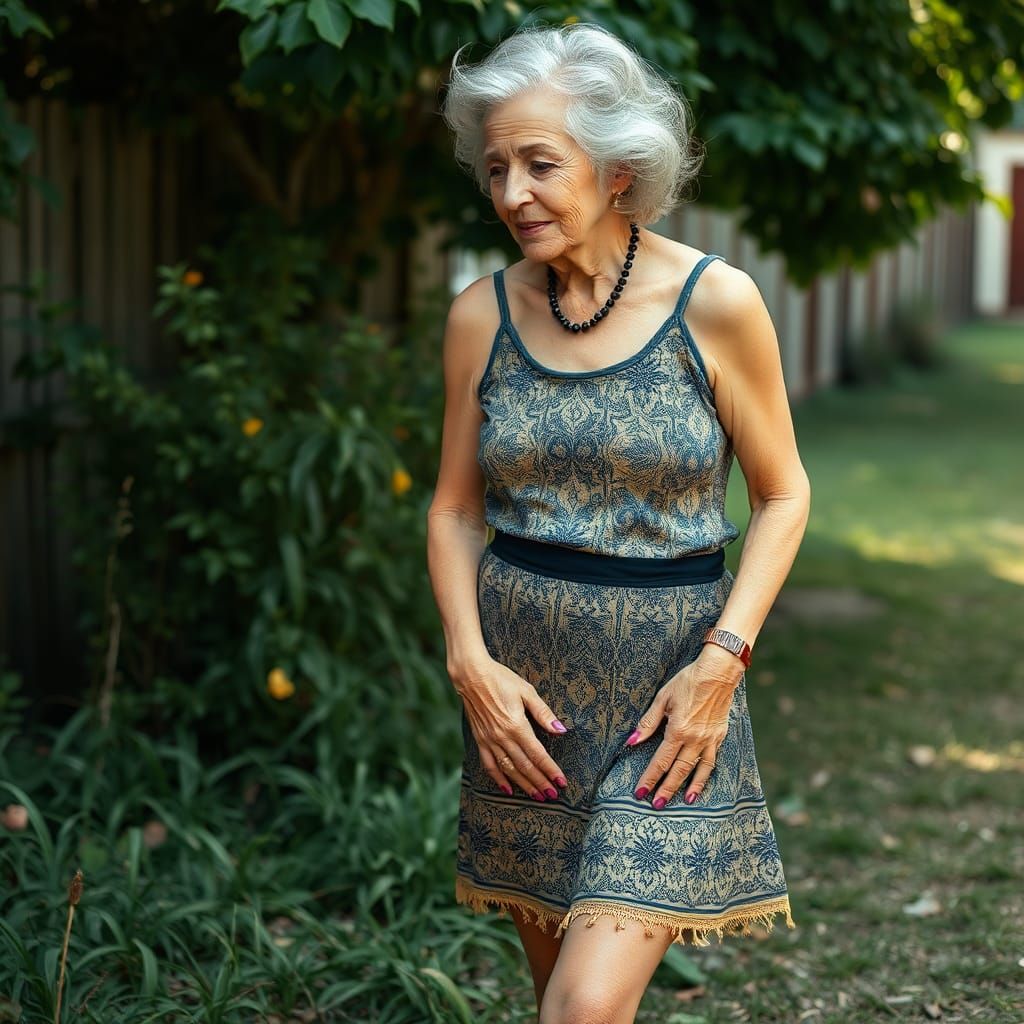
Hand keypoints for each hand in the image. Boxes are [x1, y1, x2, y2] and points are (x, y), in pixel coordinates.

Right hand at [453, 656, 569, 800]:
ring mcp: (489, 740)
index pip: (537, 754)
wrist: (471, 676)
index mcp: (516, 725)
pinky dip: (498, 779)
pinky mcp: (480, 740)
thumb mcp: (526, 691)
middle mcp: (502, 737)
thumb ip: (543, 713)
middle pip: (525, 766)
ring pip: (509, 769)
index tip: (561, 782)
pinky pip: (489, 764)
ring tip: (537, 796)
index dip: (550, 770)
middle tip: (553, 795)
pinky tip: (508, 788)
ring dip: (524, 784)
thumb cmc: (501, 679)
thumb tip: (560, 730)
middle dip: (540, 782)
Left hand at [625, 645, 741, 807]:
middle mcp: (694, 739)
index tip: (640, 792)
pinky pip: (711, 762)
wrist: (717, 673)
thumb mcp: (663, 698)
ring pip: (696, 770)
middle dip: (665, 789)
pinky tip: (700, 784)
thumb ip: (648, 722)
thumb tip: (632, 741)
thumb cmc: (687, 682)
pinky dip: (705, 776)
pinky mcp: (719, 737)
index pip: (660, 761)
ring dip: (688, 788)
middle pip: (677, 771)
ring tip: (682, 803)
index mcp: (678, 730)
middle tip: (655, 805)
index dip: (649, 778)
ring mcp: (709, 740)